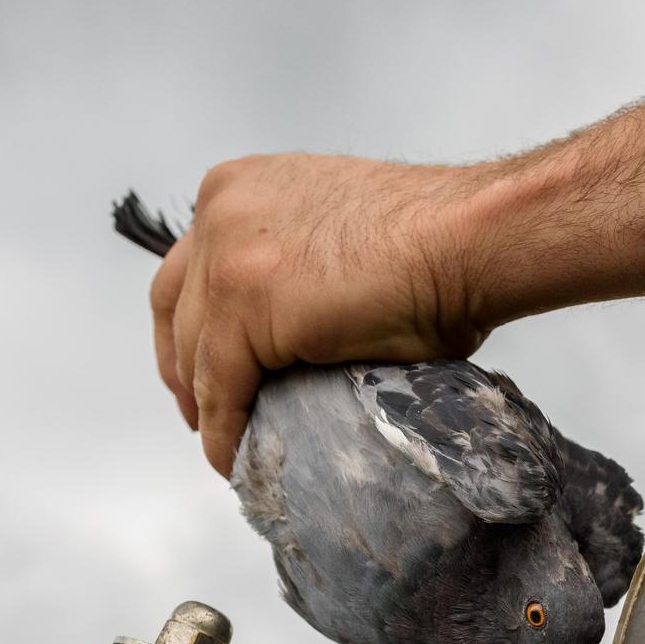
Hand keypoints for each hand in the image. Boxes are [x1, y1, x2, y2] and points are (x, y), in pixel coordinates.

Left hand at [150, 154, 493, 475]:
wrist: (466, 236)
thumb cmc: (435, 238)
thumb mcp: (333, 237)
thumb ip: (294, 266)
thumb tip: (293, 332)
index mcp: (236, 187)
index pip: (189, 270)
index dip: (190, 328)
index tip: (200, 371)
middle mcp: (218, 211)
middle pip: (178, 310)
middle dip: (185, 368)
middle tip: (204, 415)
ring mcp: (226, 257)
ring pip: (195, 354)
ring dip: (209, 408)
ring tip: (229, 447)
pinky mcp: (244, 307)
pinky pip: (220, 388)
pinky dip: (224, 430)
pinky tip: (235, 456)